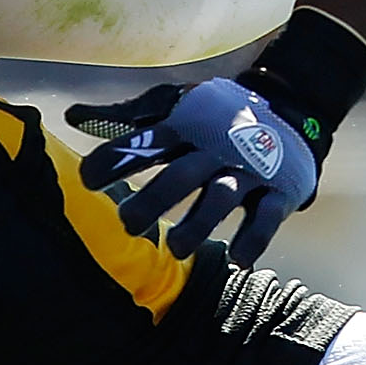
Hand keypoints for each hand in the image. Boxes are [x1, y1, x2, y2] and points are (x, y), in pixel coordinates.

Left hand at [65, 7, 365, 264]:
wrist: (292, 105)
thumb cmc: (216, 117)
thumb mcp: (174, 108)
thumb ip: (127, 118)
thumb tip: (73, 116)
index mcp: (188, 126)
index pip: (147, 141)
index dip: (117, 159)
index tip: (86, 180)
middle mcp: (217, 146)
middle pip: (182, 174)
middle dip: (155, 199)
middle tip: (128, 225)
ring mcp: (250, 168)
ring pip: (222, 197)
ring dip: (199, 223)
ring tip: (176, 248)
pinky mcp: (279, 188)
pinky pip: (267, 217)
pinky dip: (253, 239)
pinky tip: (237, 259)